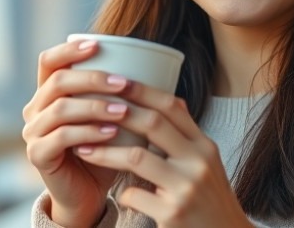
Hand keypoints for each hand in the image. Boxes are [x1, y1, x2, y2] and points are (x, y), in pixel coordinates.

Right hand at [22, 39, 133, 226]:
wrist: (89, 192)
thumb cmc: (104, 147)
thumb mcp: (112, 115)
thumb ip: (121, 93)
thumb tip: (162, 68)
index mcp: (49, 92)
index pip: (49, 61)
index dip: (69, 49)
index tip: (98, 44)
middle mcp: (35, 108)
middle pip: (57, 81)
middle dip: (92, 79)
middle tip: (124, 83)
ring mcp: (33, 132)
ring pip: (60, 108)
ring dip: (95, 106)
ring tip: (124, 110)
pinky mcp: (37, 155)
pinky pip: (62, 137)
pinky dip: (89, 132)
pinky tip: (112, 133)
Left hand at [73, 80, 252, 227]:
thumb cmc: (209, 202)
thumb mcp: (206, 165)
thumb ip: (185, 139)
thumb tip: (163, 103)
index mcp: (205, 146)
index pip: (172, 107)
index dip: (143, 91)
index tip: (116, 80)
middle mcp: (199, 161)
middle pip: (153, 124)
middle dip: (118, 112)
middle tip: (89, 107)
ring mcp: (187, 187)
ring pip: (136, 157)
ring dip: (105, 152)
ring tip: (84, 149)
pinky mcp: (173, 213)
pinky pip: (134, 195)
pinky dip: (122, 193)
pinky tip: (119, 196)